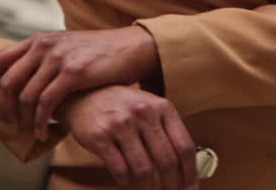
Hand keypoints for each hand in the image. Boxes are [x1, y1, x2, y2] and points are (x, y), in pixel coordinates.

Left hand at [0, 27, 160, 139]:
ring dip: (24, 118)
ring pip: (26, 95)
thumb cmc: (100, 52)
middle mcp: (45, 45)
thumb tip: (23, 78)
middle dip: (4, 106)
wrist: (131, 47)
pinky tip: (45, 130)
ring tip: (29, 130)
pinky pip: (46, 103)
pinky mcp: (74, 73)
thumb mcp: (67, 47)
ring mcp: (59, 58)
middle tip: (10, 122)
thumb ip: (44, 57)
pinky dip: (41, 121)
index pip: (0, 58)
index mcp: (40, 39)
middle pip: (9, 80)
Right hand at [61, 85, 196, 189]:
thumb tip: (187, 168)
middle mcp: (143, 113)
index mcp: (162, 107)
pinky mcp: (100, 136)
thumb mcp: (150, 108)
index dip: (190, 173)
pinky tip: (126, 180)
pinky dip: (125, 180)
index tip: (190, 189)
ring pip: (143, 169)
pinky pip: (119, 169)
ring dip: (147, 188)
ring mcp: (121, 124)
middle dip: (171, 185)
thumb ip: (168, 131)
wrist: (85, 95)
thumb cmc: (123, 106)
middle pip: (166, 160)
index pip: (184, 146)